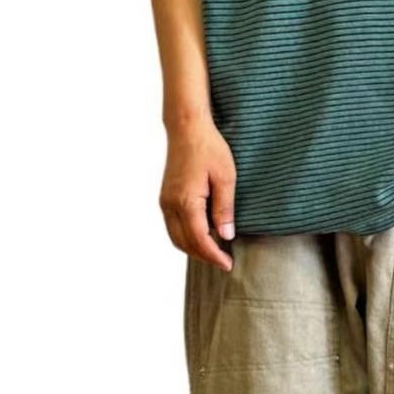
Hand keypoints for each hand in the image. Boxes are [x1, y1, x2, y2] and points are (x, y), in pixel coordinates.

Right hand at [159, 113, 237, 268]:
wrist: (187, 128)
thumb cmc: (209, 148)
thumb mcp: (225, 178)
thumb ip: (224, 209)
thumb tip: (226, 236)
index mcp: (186, 201)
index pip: (199, 239)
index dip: (214, 255)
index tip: (228, 265)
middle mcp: (170, 205)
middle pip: (184, 243)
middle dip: (204, 256)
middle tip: (224, 261)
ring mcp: (165, 202)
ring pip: (176, 237)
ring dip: (194, 248)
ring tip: (215, 252)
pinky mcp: (165, 198)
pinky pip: (173, 226)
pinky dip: (186, 236)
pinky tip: (203, 235)